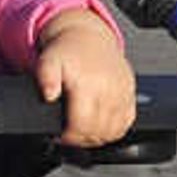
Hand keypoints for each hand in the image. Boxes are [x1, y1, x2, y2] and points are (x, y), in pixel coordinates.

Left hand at [30, 10, 137, 146]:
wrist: (90, 38)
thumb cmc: (68, 53)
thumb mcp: (48, 60)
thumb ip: (45, 78)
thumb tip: (48, 95)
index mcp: (88, 84)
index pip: (82, 125)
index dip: (69, 136)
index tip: (61, 134)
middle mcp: (109, 90)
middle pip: (97, 132)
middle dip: (81, 138)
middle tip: (70, 133)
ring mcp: (123, 94)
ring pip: (112, 132)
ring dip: (96, 137)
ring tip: (83, 130)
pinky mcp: (131, 96)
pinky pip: (125, 124)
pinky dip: (112, 130)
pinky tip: (99, 125)